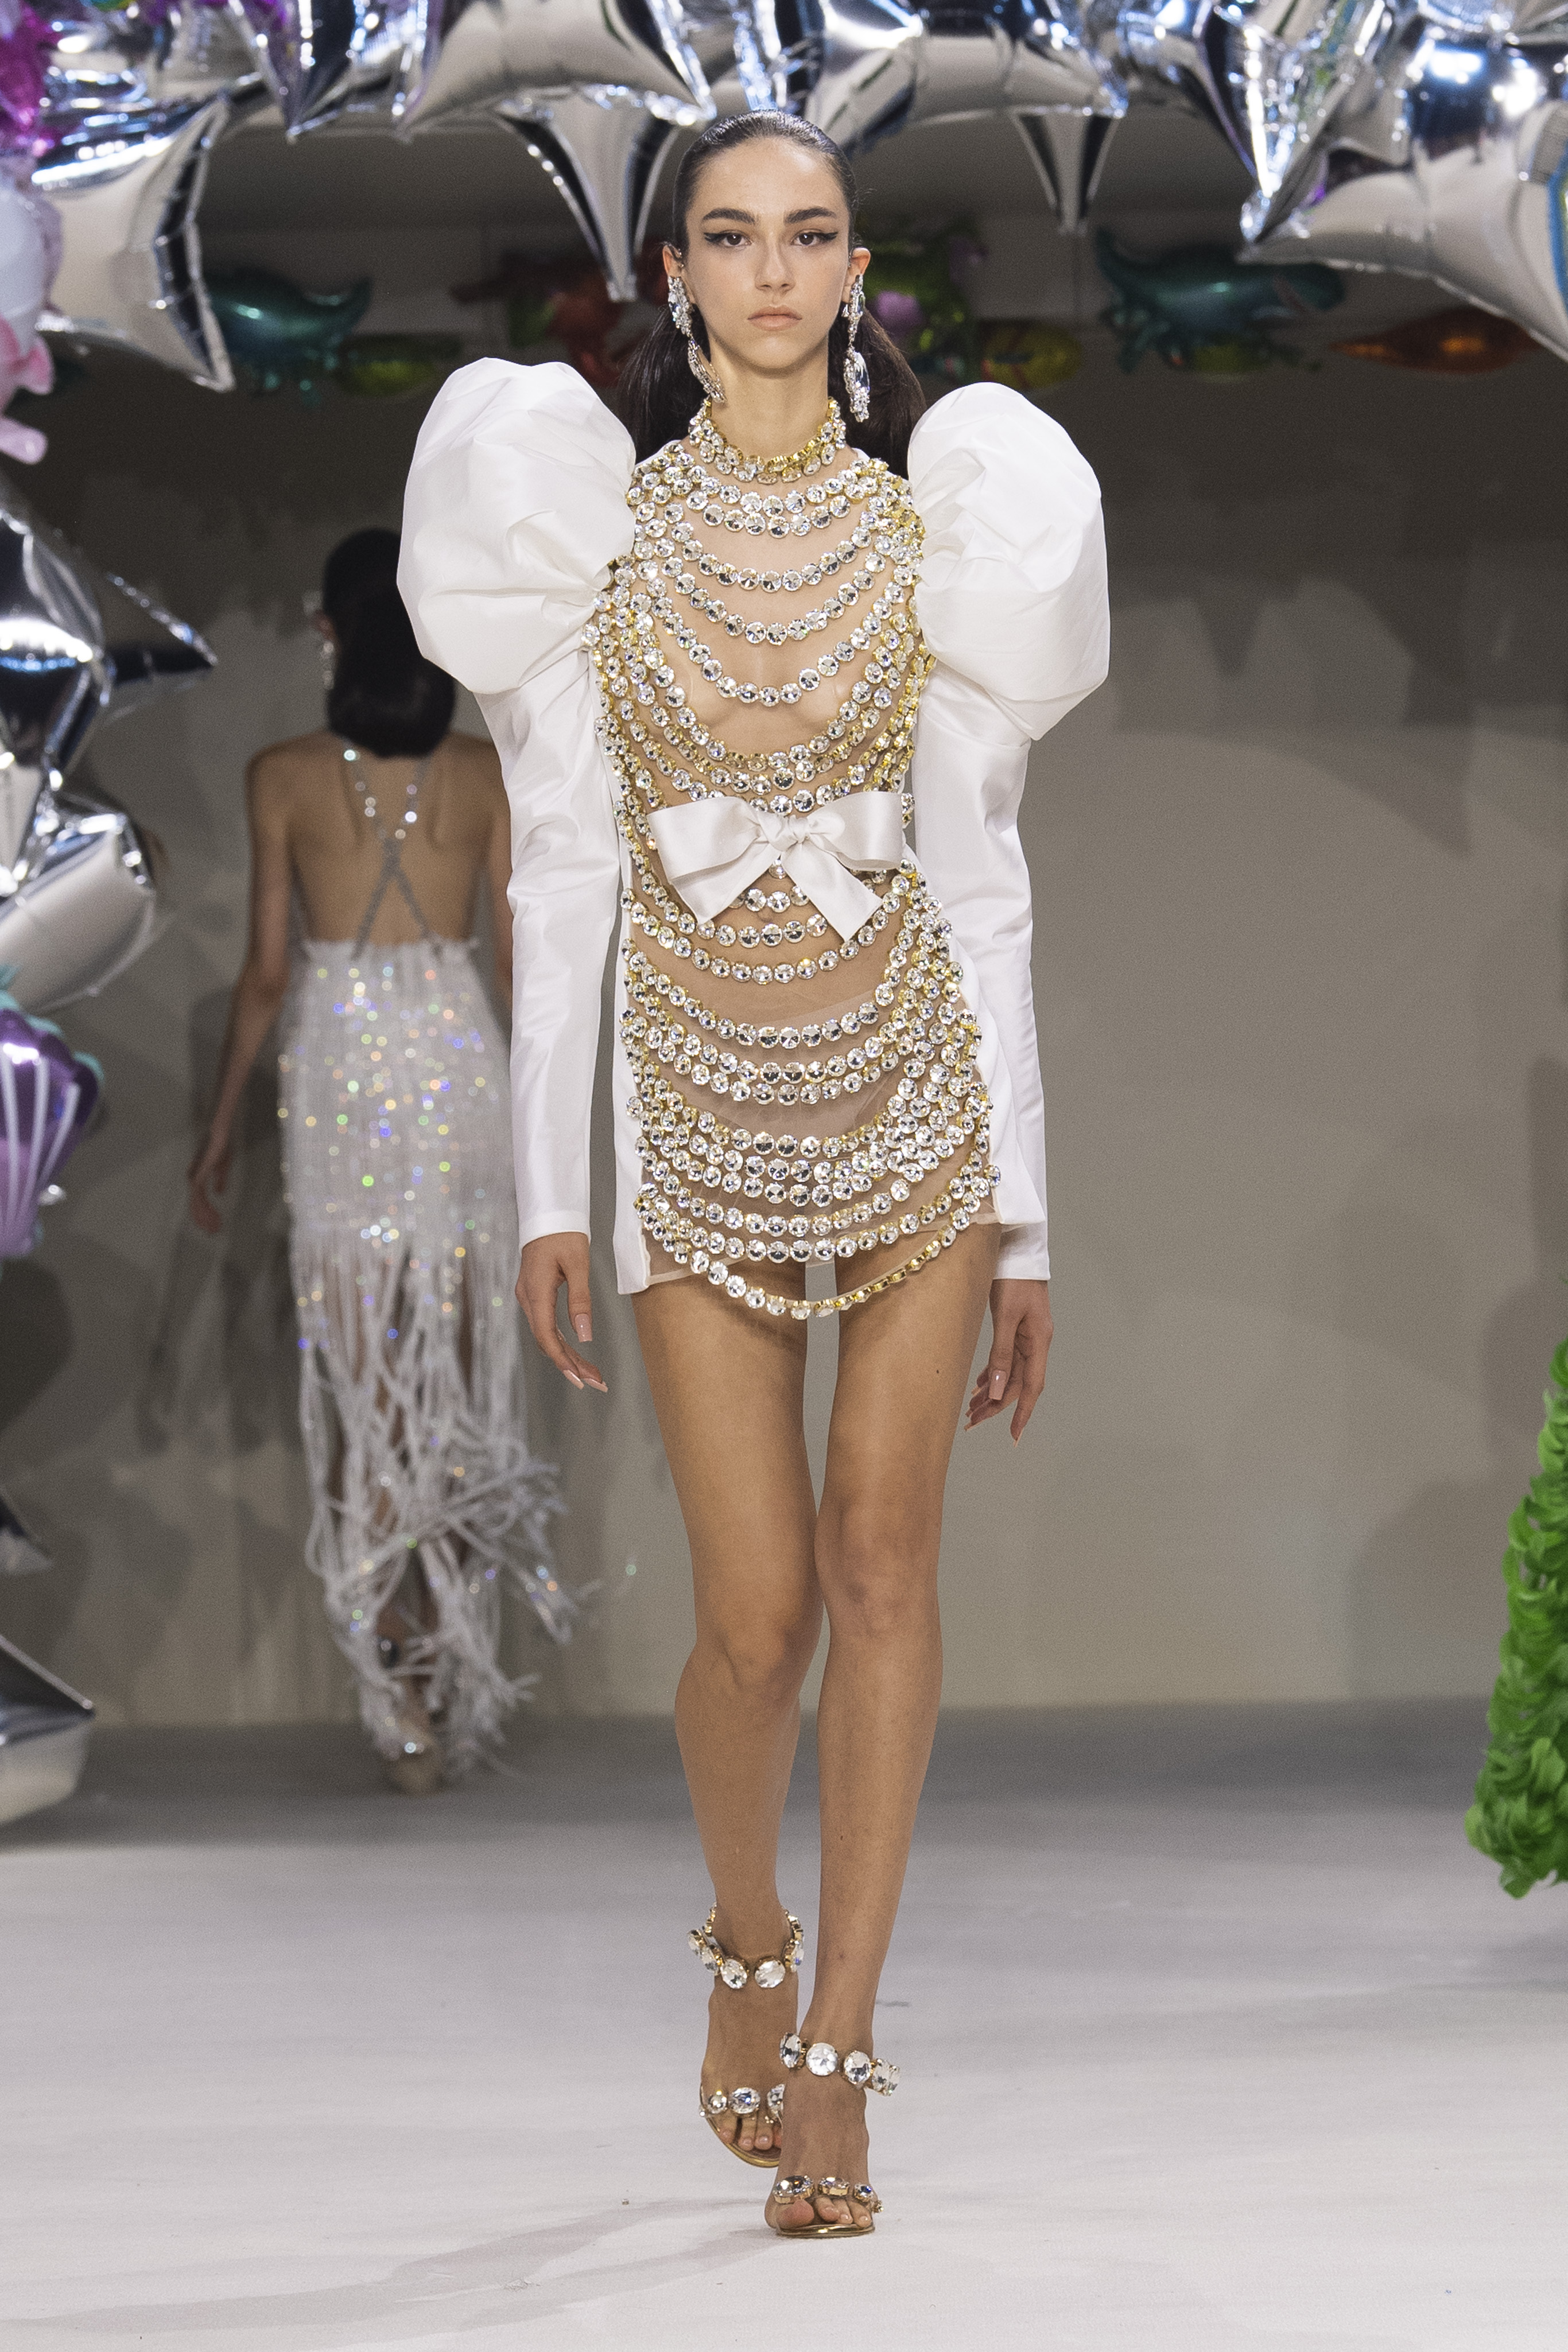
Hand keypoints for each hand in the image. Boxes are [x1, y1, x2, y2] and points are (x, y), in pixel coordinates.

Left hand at [187, 1128, 232, 1235]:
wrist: (221, 1135)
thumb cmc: (222, 1147)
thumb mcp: (223, 1168)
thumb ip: (220, 1180)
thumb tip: (218, 1193)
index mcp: (198, 1177)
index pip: (199, 1200)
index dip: (205, 1214)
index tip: (214, 1225)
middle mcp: (194, 1179)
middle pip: (196, 1205)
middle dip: (204, 1220)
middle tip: (213, 1232)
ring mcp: (195, 1178)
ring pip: (197, 1204)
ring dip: (205, 1216)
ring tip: (214, 1227)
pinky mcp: (199, 1176)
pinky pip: (199, 1197)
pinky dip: (205, 1207)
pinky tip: (213, 1215)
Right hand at [516, 1232, 607, 1393]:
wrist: (549, 1213)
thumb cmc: (564, 1234)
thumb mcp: (578, 1264)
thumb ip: (580, 1300)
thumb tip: (585, 1336)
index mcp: (535, 1291)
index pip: (546, 1336)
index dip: (562, 1360)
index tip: (580, 1378)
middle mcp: (527, 1298)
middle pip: (547, 1340)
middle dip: (571, 1364)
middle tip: (596, 1382)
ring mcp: (529, 1297)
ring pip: (547, 1335)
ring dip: (568, 1356)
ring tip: (591, 1374)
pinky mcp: (534, 1294)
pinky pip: (546, 1325)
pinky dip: (562, 1341)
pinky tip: (576, 1354)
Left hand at [966, 1277, 1050, 1441]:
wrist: (1017, 1246)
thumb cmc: (1013, 1276)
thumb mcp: (1006, 1316)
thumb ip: (1002, 1354)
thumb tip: (999, 1392)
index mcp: (1039, 1341)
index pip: (1032, 1387)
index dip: (1023, 1413)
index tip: (1013, 1437)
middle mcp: (1036, 1341)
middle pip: (1018, 1383)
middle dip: (996, 1406)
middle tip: (971, 1423)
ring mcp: (1027, 1334)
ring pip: (1010, 1373)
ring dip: (992, 1392)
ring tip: (970, 1410)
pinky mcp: (1016, 1326)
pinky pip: (1006, 1359)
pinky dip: (993, 1374)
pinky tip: (980, 1385)